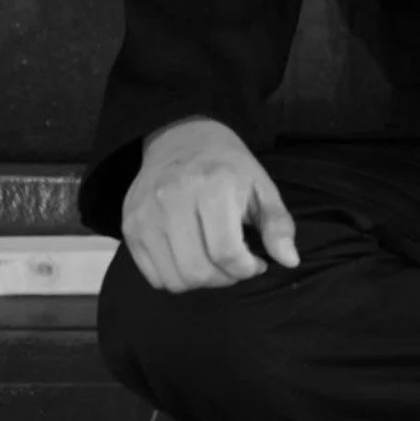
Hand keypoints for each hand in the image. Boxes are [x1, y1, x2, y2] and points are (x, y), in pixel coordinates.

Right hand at [122, 118, 300, 292]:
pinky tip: (192, 257)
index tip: (256, 264)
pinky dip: (176, 276)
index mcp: (213, 186)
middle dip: (225, 279)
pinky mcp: (129, 226)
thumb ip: (278, 224)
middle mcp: (174, 199)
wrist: (181, 139)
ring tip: (215, 262)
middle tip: (236, 266)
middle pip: (198, 271)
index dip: (246, 269)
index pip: (227, 252)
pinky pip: (153, 275)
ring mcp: (146, 214)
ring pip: (174, 279)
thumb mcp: (262, 187)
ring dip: (201, 281)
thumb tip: (290, 260)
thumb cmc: (228, 167)